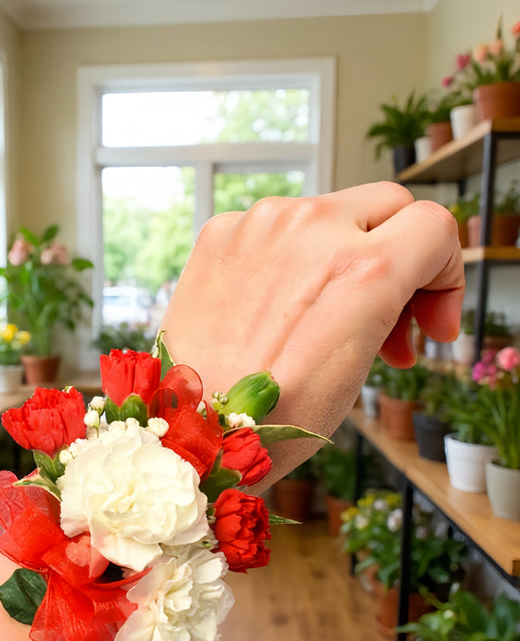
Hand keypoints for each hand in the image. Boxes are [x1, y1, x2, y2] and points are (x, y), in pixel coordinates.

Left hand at [161, 182, 463, 472]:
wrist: (194, 431)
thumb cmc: (277, 416)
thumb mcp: (362, 362)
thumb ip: (389, 300)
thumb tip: (393, 282)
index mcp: (361, 267)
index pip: (435, 226)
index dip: (445, 275)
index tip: (431, 322)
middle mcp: (311, 228)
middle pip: (386, 208)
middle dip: (401, 259)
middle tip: (389, 323)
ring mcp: (260, 224)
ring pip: (329, 215)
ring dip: (340, 258)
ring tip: (324, 324)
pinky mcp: (221, 232)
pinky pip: (275, 229)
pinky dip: (286, 261)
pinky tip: (276, 312)